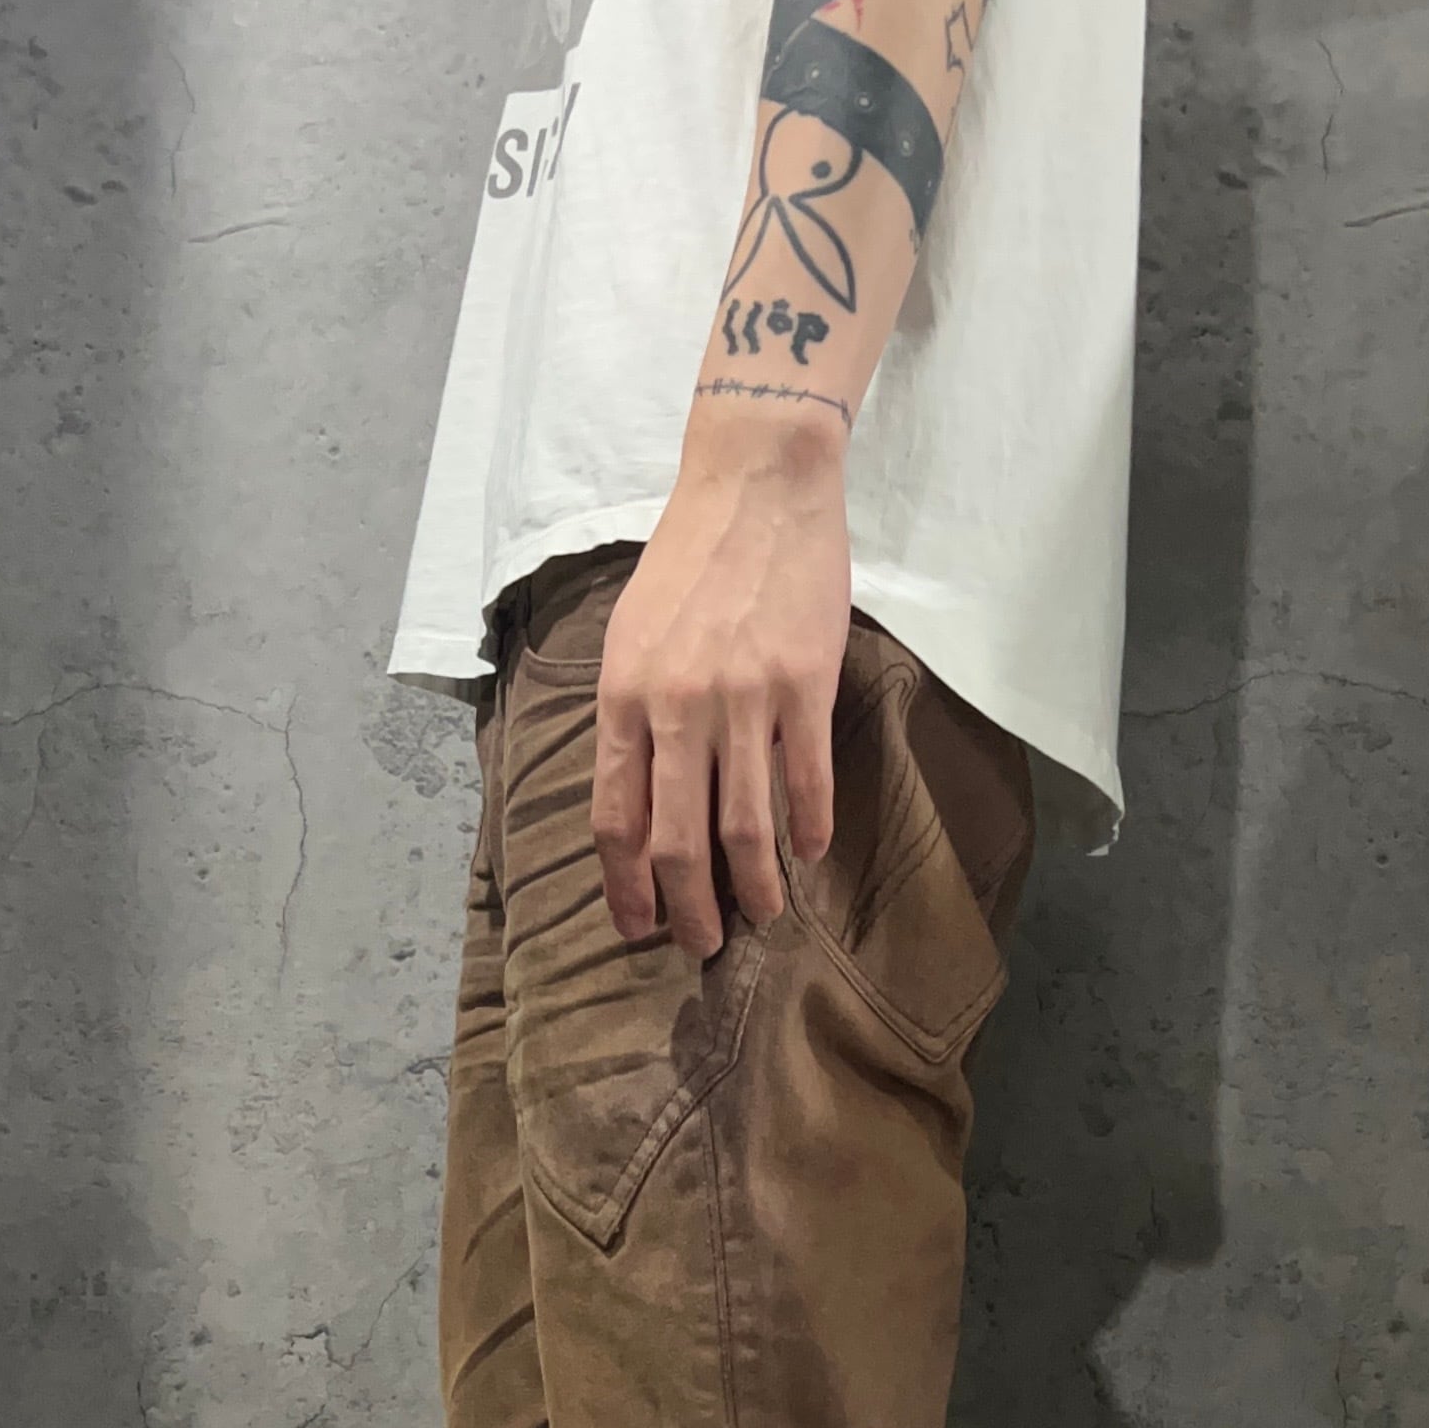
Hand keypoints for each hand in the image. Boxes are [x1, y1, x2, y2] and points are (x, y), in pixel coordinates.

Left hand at [592, 400, 851, 958]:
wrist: (756, 483)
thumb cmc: (687, 560)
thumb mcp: (630, 637)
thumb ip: (630, 717)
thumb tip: (638, 802)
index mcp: (625, 697)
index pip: (617, 819)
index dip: (626, 886)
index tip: (638, 927)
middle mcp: (678, 707)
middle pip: (679, 842)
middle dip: (688, 910)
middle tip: (702, 944)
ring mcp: (743, 699)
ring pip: (746, 826)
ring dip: (756, 886)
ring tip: (764, 915)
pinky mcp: (803, 685)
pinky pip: (806, 780)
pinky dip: (809, 827)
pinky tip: (810, 852)